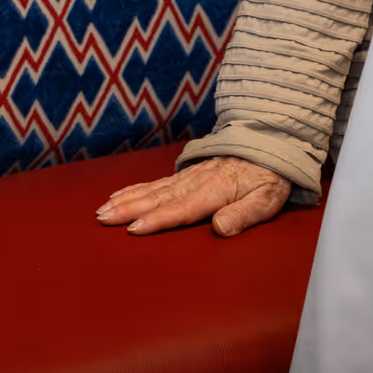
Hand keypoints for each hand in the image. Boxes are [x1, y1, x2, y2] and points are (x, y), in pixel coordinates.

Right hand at [95, 155, 289, 237]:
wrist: (269, 143)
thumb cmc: (270, 177)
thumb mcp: (267, 199)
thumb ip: (244, 215)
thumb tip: (220, 229)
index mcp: (216, 190)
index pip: (183, 208)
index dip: (158, 219)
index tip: (134, 228)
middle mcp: (196, 181)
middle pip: (158, 198)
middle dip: (129, 209)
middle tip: (103, 218)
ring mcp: (188, 176)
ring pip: (152, 189)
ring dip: (126, 199)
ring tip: (103, 210)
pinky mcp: (185, 174)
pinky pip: (155, 182)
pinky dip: (135, 188)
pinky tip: (119, 195)